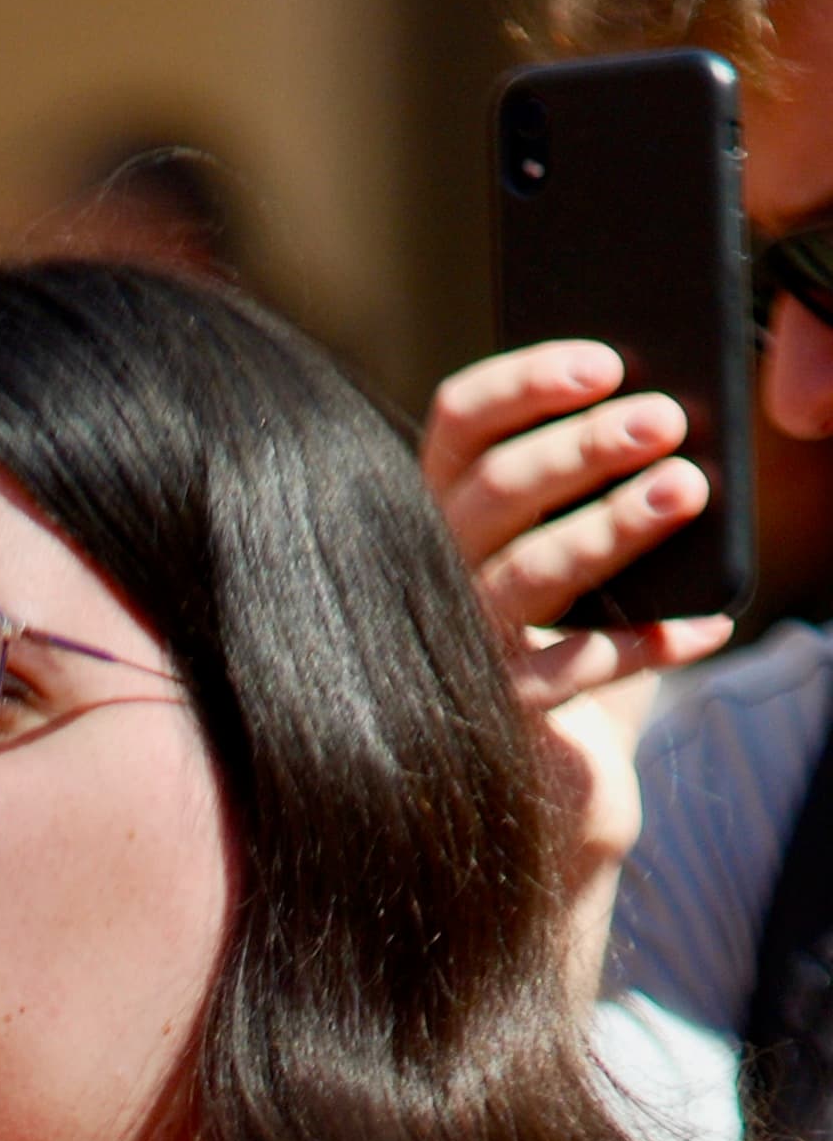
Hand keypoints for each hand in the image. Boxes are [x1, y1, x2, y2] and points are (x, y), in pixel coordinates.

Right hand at [422, 342, 730, 987]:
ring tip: (689, 492)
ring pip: (528, 572)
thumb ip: (590, 490)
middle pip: (496, 489)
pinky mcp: (498, 711)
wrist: (545, 777)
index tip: (607, 363)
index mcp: (442, 505)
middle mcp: (433, 570)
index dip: (525, 382)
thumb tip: (664, 425)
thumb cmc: (566, 633)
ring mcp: (459, 644)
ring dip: (612, 527)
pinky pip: (572, 671)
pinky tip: (707, 629)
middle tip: (668, 419)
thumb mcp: (568, 546)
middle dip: (586, 447)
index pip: (459, 422)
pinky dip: (645, 647)